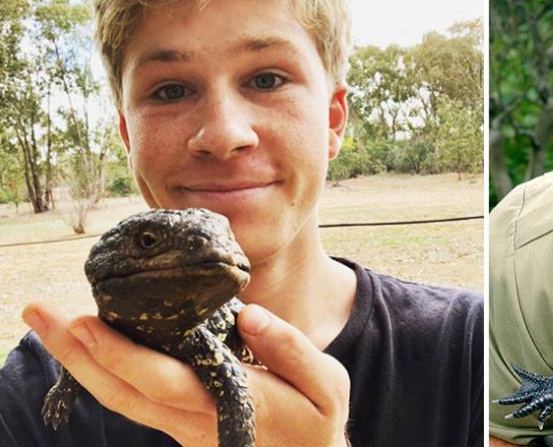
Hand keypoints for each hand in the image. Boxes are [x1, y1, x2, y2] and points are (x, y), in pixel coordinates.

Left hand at [23, 302, 350, 446]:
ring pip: (120, 399)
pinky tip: (86, 346)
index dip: (120, 354)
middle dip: (76, 353)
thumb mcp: (326, 385)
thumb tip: (249, 314)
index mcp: (230, 406)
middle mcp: (194, 420)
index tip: (86, 322)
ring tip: (49, 323)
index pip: (163, 382)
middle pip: (122, 391)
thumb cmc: (318, 421)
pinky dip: (102, 371)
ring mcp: (181, 426)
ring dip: (78, 362)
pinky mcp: (179, 423)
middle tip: (39, 311)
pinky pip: (132, 399)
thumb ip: (291, 350)